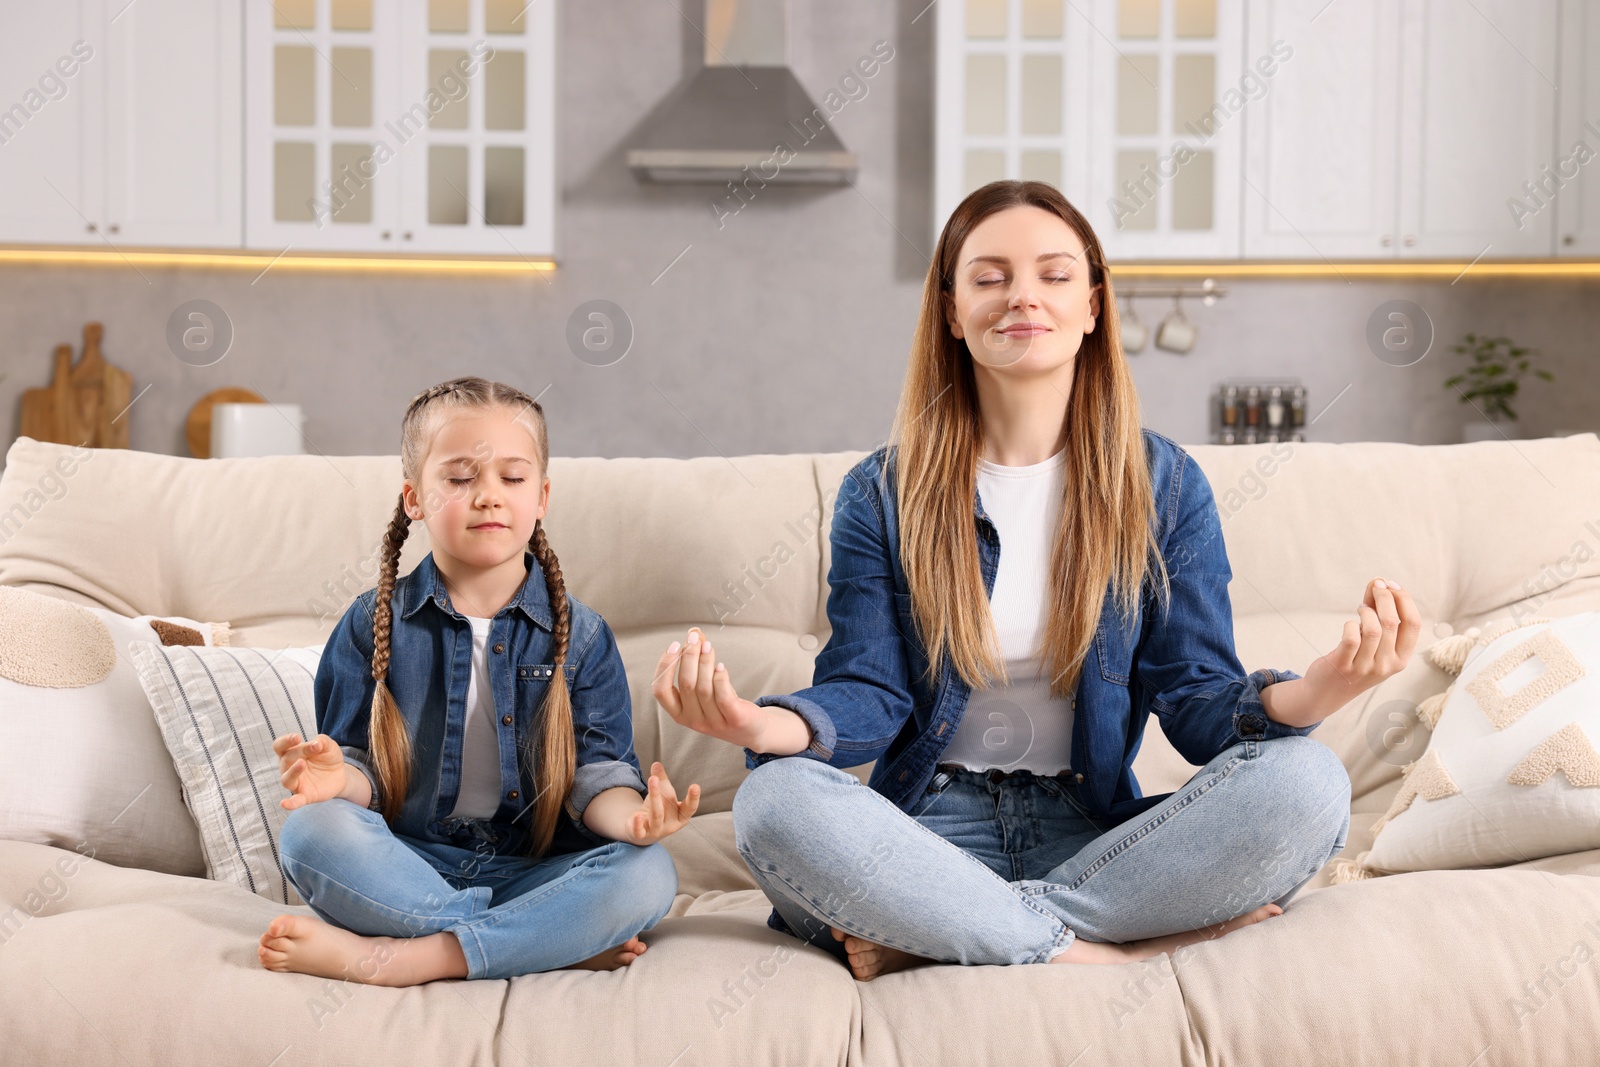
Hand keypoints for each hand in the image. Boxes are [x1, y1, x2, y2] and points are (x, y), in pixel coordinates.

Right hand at [273, 731, 347, 810]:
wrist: (340, 774)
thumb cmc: (328, 757)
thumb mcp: (328, 745)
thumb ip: (322, 741)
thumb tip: (317, 743)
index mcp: (291, 753)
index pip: (279, 746)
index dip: (285, 741)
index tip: (297, 737)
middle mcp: (288, 768)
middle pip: (286, 759)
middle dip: (300, 751)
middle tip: (315, 747)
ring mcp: (296, 782)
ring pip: (286, 779)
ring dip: (293, 771)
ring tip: (302, 764)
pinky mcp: (305, 795)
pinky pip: (295, 801)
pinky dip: (289, 803)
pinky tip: (284, 804)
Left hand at [623, 761, 700, 844]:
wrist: (645, 832)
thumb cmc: (659, 810)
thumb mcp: (662, 796)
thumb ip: (661, 780)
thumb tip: (656, 764)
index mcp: (681, 816)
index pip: (689, 808)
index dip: (693, 798)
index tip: (695, 786)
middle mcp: (671, 825)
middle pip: (669, 808)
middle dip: (663, 793)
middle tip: (656, 778)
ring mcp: (656, 831)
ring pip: (656, 815)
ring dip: (654, 797)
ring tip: (651, 780)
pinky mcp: (642, 835)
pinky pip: (640, 831)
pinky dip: (638, 824)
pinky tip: (637, 815)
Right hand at [653, 626, 770, 749]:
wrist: (750, 730)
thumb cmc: (723, 704)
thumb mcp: (706, 685)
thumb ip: (697, 660)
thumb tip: (694, 632)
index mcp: (679, 713)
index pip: (661, 690)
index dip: (665, 666)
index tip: (674, 645)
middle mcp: (693, 720)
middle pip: (686, 684)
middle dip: (688, 657)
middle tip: (694, 638)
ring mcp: (713, 722)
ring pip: (704, 688)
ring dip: (705, 663)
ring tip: (708, 646)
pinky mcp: (734, 720)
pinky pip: (723, 697)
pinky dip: (720, 679)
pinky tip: (720, 666)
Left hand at [1302, 578, 1421, 711]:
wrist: (1327, 692)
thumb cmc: (1355, 661)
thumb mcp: (1375, 644)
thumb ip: (1378, 613)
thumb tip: (1379, 582)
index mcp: (1401, 658)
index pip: (1414, 624)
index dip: (1404, 599)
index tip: (1391, 584)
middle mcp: (1387, 665)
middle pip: (1392, 621)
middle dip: (1383, 597)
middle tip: (1375, 587)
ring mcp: (1365, 667)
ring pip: (1373, 628)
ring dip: (1365, 610)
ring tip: (1360, 609)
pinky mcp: (1343, 665)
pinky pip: (1351, 637)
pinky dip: (1350, 625)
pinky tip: (1349, 625)